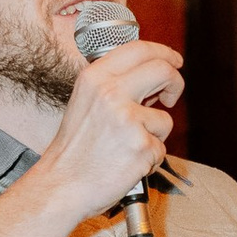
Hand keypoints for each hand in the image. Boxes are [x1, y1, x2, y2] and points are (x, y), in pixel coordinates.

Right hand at [35, 34, 182, 228]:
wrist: (61, 186)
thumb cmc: (74, 150)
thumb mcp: (86, 102)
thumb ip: (115, 86)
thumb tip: (153, 79)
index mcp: (95, 78)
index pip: (139, 50)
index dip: (163, 53)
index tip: (174, 61)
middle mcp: (111, 93)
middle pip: (163, 71)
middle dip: (175, 83)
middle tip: (171, 96)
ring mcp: (128, 119)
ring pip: (165, 119)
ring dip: (154, 136)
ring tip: (126, 148)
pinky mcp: (142, 146)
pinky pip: (161, 149)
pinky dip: (149, 159)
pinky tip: (126, 164)